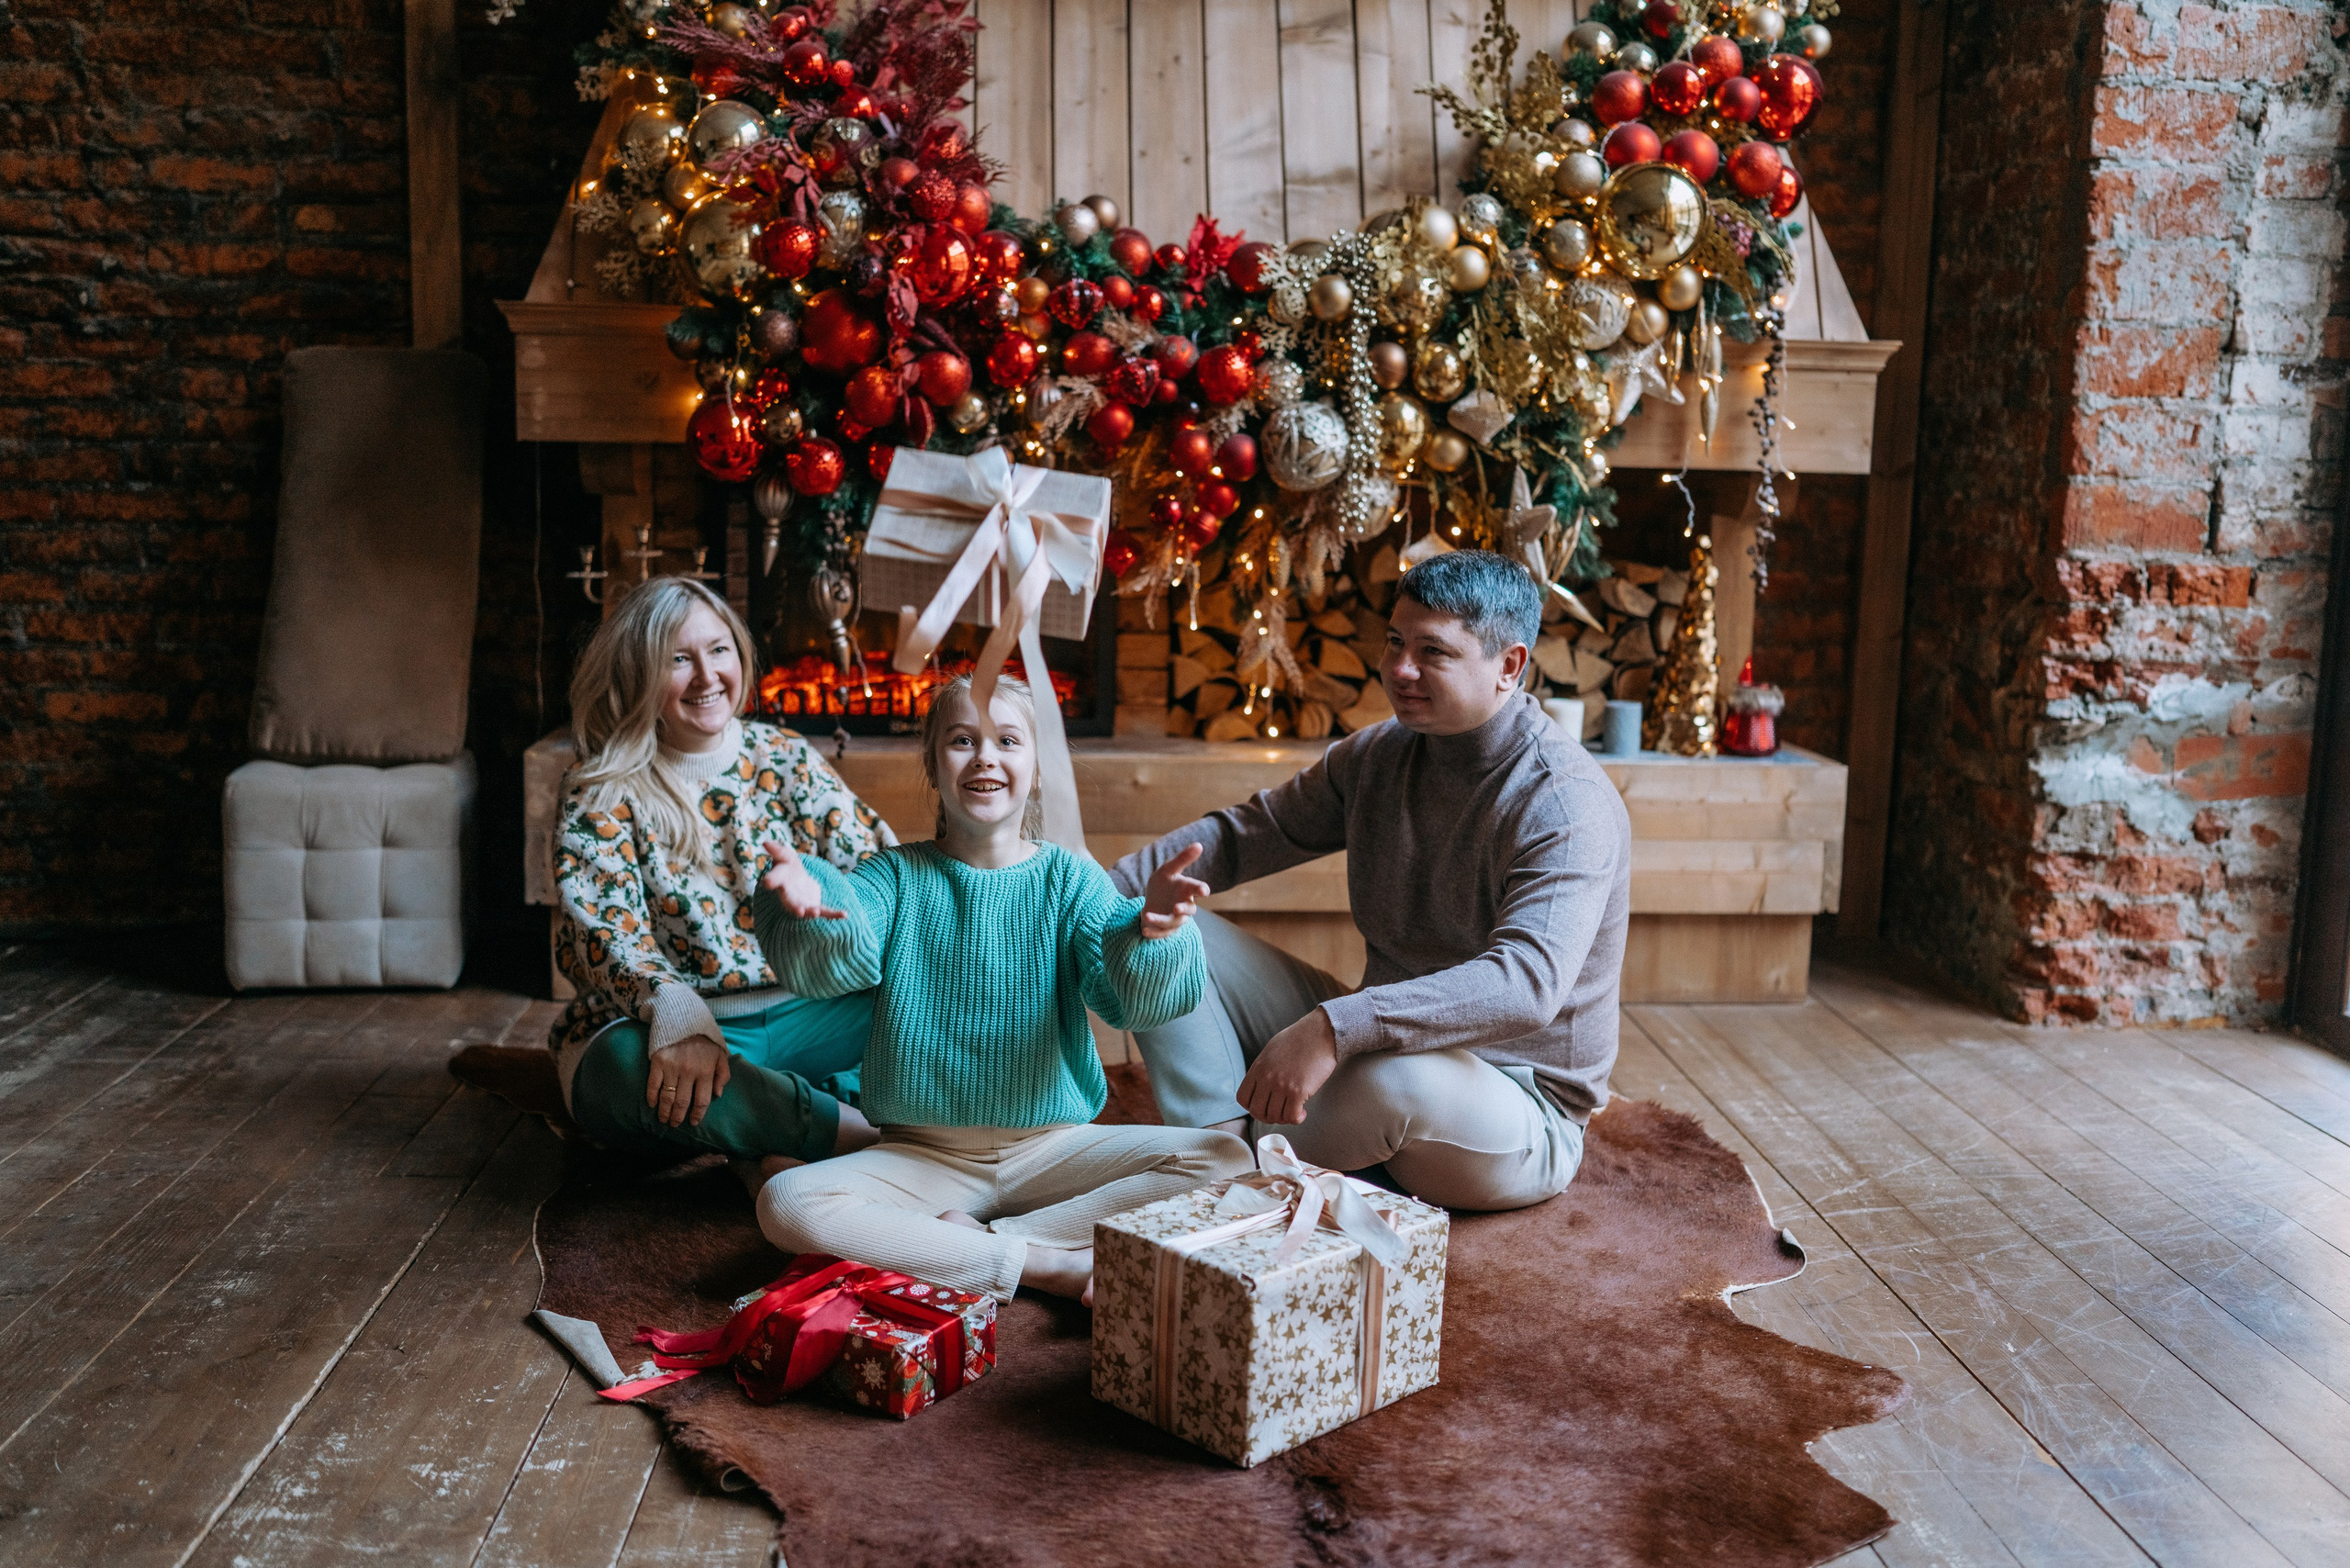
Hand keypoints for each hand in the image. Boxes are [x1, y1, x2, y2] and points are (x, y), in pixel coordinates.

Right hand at [647, 1035, 729, 1126]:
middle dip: (678, 1117)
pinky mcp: (658, 1061)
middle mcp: (689, 1071)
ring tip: (664, 1119)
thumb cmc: (705, 1039)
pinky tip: (652, 1104)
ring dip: (664, 1111)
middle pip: (683, 1102)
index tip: (693, 1122)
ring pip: (667, 1097)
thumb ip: (723, 1074)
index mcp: (706, 1071)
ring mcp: (672, 1067)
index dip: (697, 1114)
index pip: (702, 1100)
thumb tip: (718, 1095)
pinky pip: (653, 1084)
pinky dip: (651, 1097)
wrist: (684, 1018)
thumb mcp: (721, 1054)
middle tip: (675, 1124)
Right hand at [762, 841, 844, 918]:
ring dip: (810, 912)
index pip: (774, 880)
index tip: (767, 882)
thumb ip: (777, 850)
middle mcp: (789, 896)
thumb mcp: (784, 856)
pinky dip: (833, 914)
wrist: (796, 880)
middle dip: (794, 908)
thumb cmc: (787, 867)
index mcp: (780, 881)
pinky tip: (844, 914)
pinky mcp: (815, 906)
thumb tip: (765, 843)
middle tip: (799, 911)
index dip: (770, 880)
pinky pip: (825, 912)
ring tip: (815, 912)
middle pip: (790, 903)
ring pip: (806, 911)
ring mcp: (802, 904)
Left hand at [1140, 843, 1209, 939]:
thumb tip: (1199, 844)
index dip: (1202, 890)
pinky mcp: (1165, 929)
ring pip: (1173, 922)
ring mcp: (1175, 919)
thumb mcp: (1169, 869)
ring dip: (1161, 920)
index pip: (1199, 889)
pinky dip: (1154, 933)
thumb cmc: (1164, 883)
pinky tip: (1143, 930)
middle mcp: (1184, 905)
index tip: (1204, 891)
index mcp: (1187, 889)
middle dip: (1183, 910)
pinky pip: (1162, 933)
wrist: (1152, 900)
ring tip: (1147, 915)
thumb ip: (1183, 858)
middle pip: (1189, 910)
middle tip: (1177, 908)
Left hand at [1236, 1007, 1338, 1126]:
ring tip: (1293, 1111)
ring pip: (1275, 1116)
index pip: (1242, 1098)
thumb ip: (1263, 1069)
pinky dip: (1297, 1119)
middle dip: (1268, 1117)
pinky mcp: (1298, 1091)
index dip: (1253, 1106)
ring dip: (1284, 1119)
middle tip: (1280, 1113)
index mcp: (1258, 1068)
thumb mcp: (1271, 1051)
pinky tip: (1303, 1112)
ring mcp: (1282, 1085)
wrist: (1320, 1033)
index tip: (1265, 1105)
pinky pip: (1292, 1116)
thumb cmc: (1299, 1039)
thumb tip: (1260, 1087)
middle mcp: (1267, 1078)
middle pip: (1257, 1112)